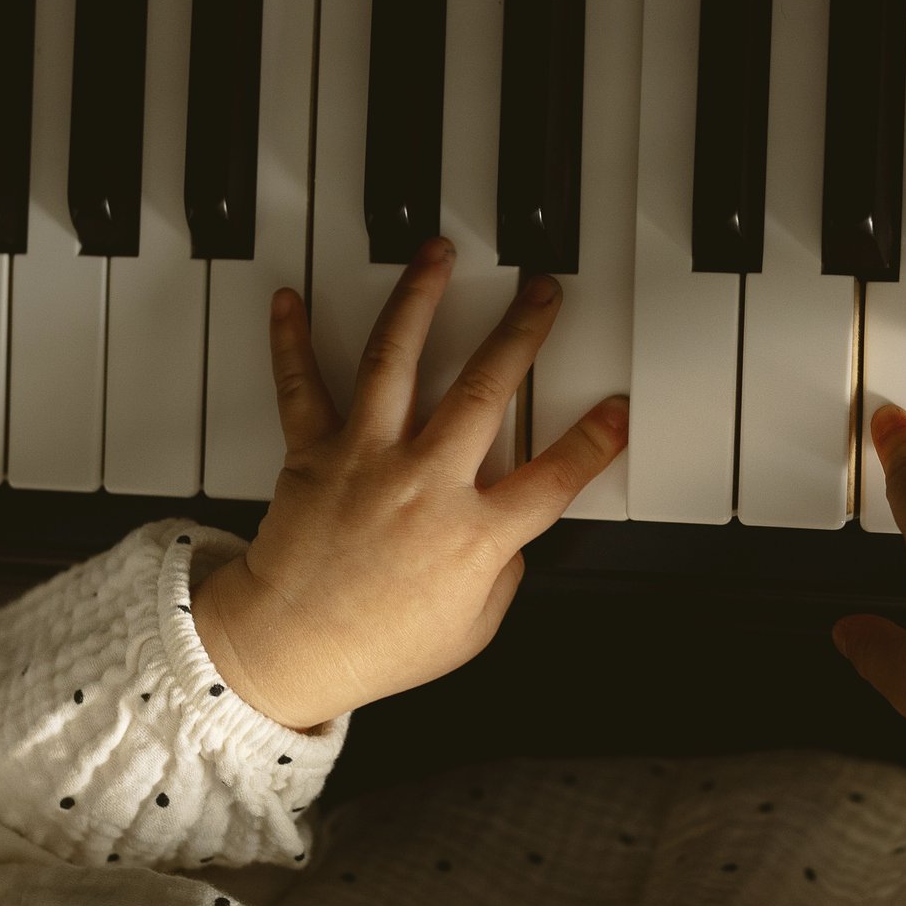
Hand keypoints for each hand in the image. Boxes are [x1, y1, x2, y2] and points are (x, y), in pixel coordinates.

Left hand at [194, 238, 629, 731]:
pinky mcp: (314, 453)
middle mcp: (423, 484)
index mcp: (473, 535)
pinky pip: (301, 387)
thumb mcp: (472, 629)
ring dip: (421, 300)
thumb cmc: (378, 647)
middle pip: (483, 391)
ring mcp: (367, 460)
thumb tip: (508, 534)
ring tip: (438, 256)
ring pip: (395, 361)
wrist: (288, 649)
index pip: (553, 478)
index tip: (617, 408)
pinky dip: (292, 341)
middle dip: (520, 332)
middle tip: (542, 292)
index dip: (593, 441)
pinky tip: (292, 300)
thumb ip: (501, 573)